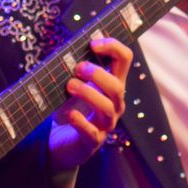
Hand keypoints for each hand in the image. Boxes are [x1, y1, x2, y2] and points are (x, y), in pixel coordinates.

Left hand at [47, 34, 131, 169]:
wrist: (63, 144)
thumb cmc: (71, 109)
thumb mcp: (74, 86)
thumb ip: (74, 69)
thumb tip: (63, 48)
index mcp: (112, 85)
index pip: (124, 60)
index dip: (113, 47)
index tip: (93, 43)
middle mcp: (114, 104)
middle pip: (117, 86)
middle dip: (97, 74)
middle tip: (76, 68)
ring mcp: (105, 124)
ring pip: (106, 107)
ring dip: (87, 93)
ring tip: (69, 85)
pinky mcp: (92, 141)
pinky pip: (91, 132)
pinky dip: (80, 121)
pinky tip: (70, 114)